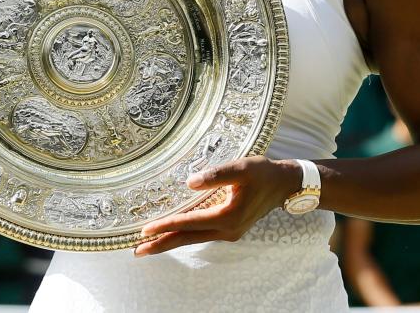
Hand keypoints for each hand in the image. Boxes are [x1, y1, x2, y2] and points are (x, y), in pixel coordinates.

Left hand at [134, 156, 301, 256]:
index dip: (167, 225)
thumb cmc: (262, 173)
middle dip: (162, 244)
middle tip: (137, 251)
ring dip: (171, 242)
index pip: (190, 223)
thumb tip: (189, 183)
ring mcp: (229, 232)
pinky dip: (185, 236)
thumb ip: (215, 175)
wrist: (283, 184)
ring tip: (149, 246)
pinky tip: (174, 234)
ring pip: (194, 239)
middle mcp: (227, 230)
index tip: (145, 230)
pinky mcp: (230, 229)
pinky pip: (202, 235)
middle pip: (188, 239)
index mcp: (227, 216)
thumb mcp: (241, 168)